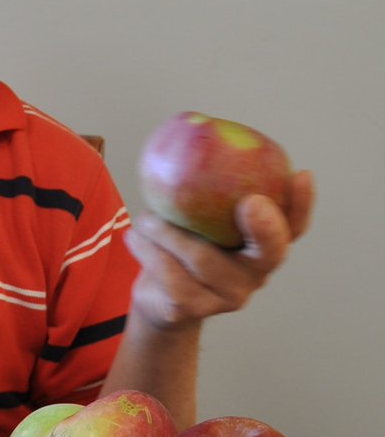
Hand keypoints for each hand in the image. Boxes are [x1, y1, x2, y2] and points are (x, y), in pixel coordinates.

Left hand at [124, 169, 314, 329]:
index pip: (293, 227)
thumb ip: (204, 190)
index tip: (301, 174)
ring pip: (202, 259)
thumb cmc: (179, 247)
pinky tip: (134, 238)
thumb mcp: (195, 217)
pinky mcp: (193, 310)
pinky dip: (148, 252)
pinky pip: (170, 275)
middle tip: (249, 201)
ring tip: (146, 219)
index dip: (302, 204)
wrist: (155, 299)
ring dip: (168, 233)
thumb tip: (192, 127)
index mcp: (260, 247)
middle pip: (270, 253)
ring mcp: (227, 297)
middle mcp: (254, 274)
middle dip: (264, 227)